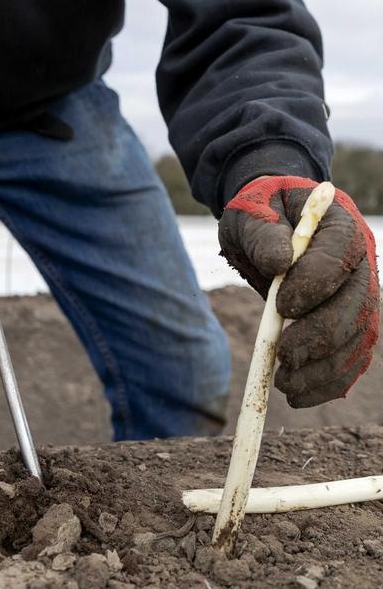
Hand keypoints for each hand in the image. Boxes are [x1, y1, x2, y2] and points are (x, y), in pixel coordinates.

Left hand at [219, 175, 379, 407]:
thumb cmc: (260, 215)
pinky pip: (350, 358)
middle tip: (283, 356)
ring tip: (285, 385)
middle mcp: (359, 263)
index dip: (315, 284)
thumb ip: (264, 233)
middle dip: (321, 336)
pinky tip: (301, 396)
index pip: (339, 257)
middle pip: (357, 305)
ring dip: (325, 368)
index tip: (281, 307)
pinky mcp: (349, 322)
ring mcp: (358, 295)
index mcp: (339, 226)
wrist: (269, 227)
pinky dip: (329, 382)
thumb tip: (279, 263)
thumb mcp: (251, 214)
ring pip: (357, 338)